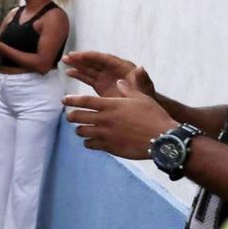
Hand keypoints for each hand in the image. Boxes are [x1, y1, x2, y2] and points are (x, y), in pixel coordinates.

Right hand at [64, 51, 155, 98]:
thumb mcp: (144, 88)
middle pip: (94, 62)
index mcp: (122, 67)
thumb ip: (142, 78)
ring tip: (64, 61)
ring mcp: (106, 77)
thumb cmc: (145, 96)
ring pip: (89, 68)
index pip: (104, 59)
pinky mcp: (101, 85)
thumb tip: (140, 67)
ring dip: (77, 65)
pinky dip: (79, 75)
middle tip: (66, 57)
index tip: (77, 55)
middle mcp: (112, 69)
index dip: (90, 56)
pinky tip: (69, 73)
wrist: (142, 109)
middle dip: (80, 59)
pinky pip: (88, 78)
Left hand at [64, 80, 178, 159]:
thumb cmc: (154, 116)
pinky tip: (92, 141)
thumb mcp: (142, 99)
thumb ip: (128, 90)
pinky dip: (88, 142)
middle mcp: (105, 119)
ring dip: (80, 129)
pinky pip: (90, 144)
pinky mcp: (109, 147)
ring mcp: (105, 134)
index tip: (64, 99)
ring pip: (81, 132)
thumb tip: (119, 81)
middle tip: (71, 116)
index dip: (72, 100)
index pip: (84, 101)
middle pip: (77, 117)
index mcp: (111, 106)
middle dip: (71, 116)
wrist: (163, 139)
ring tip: (83, 129)